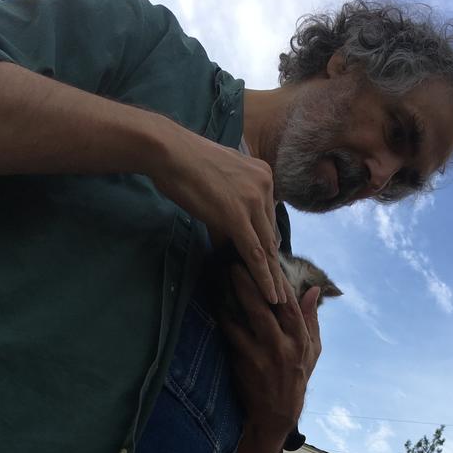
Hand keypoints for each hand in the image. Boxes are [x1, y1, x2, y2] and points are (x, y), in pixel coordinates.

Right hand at [151, 125, 284, 304]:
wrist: (168, 151)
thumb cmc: (183, 165)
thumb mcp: (218, 184)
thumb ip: (230, 208)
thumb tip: (229, 240)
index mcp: (263, 175)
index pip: (268, 219)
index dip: (270, 246)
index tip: (274, 267)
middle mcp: (265, 185)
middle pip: (272, 235)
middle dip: (277, 267)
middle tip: (284, 292)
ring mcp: (253, 200)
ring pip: (268, 248)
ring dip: (274, 278)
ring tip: (279, 301)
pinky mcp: (238, 215)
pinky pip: (255, 253)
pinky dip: (264, 277)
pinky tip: (270, 295)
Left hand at [218, 264, 321, 452]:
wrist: (276, 415)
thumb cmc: (295, 378)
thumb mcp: (312, 350)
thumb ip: (311, 319)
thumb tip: (313, 290)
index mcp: (301, 340)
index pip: (290, 305)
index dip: (278, 283)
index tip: (266, 262)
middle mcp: (284, 347)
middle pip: (266, 308)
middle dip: (250, 283)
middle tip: (235, 263)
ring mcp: (263, 357)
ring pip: (246, 320)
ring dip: (232, 297)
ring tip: (220, 277)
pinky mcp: (245, 366)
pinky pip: (232, 337)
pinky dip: (224, 320)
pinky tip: (215, 305)